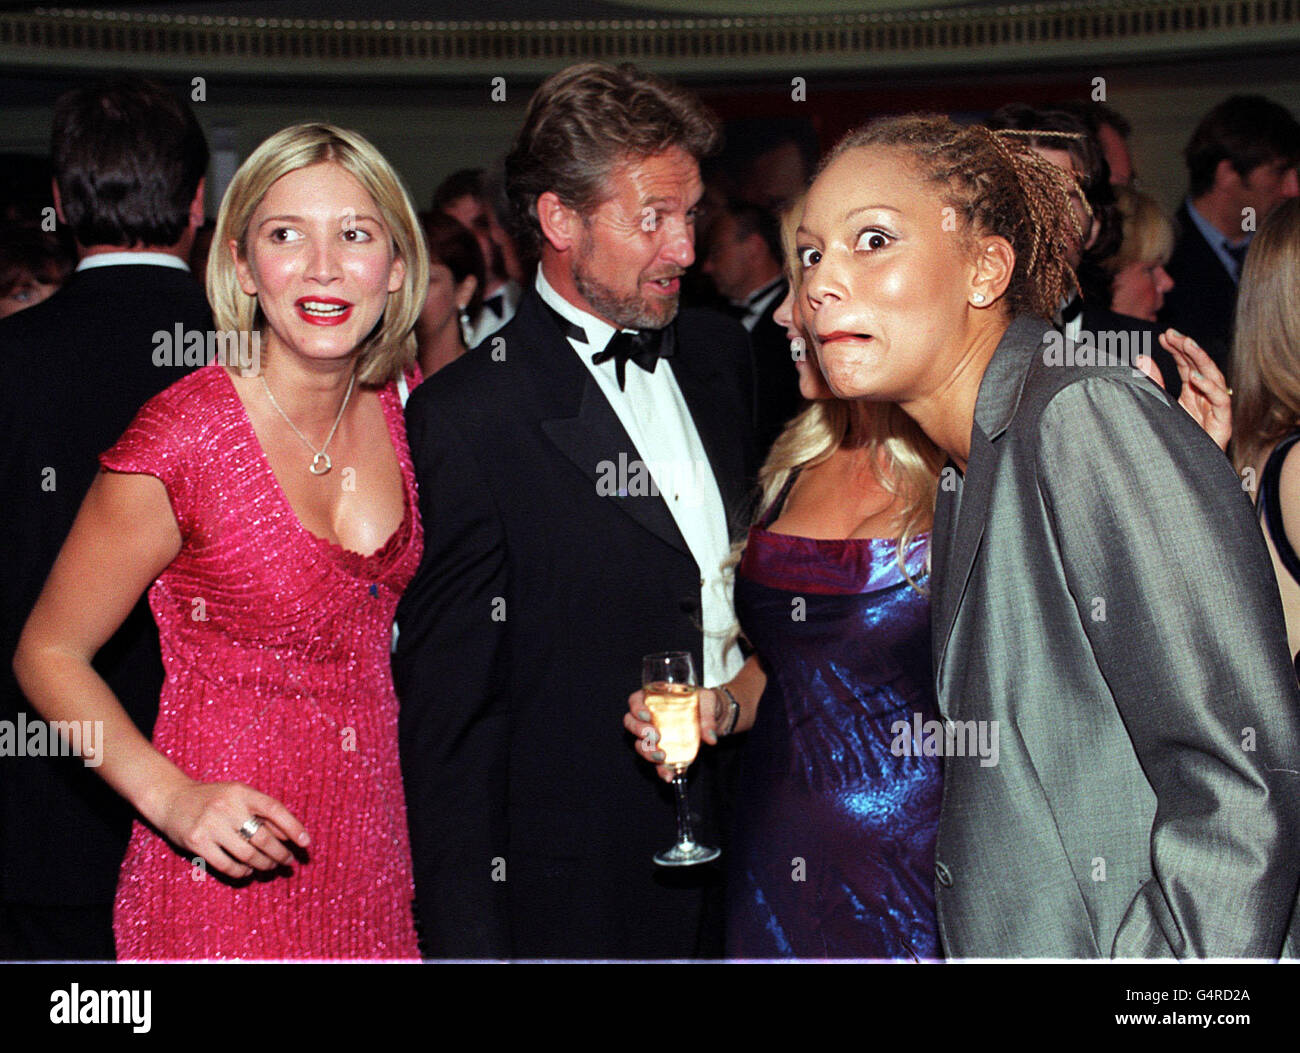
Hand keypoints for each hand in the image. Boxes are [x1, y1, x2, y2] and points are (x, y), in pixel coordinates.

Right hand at [154, 778, 309, 879]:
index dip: (293, 827)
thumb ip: (262, 813)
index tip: (306, 843)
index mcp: (241, 792)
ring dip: (263, 864)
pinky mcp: (197, 842)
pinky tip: (248, 871)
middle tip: (289, 861)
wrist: (172, 799)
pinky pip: (227, 865)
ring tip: (270, 867)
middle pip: (263, 837)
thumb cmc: (213, 799)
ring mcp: (210, 825)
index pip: (274, 809)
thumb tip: (289, 835)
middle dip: (280, 853)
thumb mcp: (239, 796)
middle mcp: (227, 807)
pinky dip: (241, 872)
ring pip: (247, 854)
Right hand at [624, 688, 720, 783]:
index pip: (635, 701)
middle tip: (655, 736)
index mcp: (655, 698)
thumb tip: (710, 738)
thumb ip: (708, 717)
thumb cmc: (704, 703)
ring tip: (661, 756)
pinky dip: (660, 770)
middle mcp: (650, 717)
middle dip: (639, 731)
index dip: (636, 708)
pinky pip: (656, 762)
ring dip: (647, 751)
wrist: (712, 717)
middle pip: (631, 723)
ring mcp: (653, 735)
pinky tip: (668, 775)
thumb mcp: (708, 702)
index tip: (647, 715)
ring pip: (639, 744)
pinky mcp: (662, 750)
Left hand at [1139, 329, 1231, 450]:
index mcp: (1191, 394)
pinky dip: (1209, 388)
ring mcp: (1215, 411)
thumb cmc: (1172, 442)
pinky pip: (1220, 402)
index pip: (1187, 365)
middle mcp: (1204, 399)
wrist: (1183, 473)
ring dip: (1201, 360)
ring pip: (1214, 378)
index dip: (1178, 349)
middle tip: (1174, 334)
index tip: (1164, 336)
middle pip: (1201, 367)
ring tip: (1187, 344)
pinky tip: (1196, 377)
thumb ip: (1153, 384)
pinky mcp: (1222, 425)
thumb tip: (1141, 358)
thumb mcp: (1158, 408)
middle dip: (1188, 348)